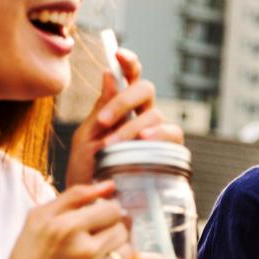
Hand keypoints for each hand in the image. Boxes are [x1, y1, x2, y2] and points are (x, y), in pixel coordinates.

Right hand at [0, 181, 131, 258]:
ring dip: (114, 251)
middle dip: (108, 232)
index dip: (104, 214)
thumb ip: (75, 196)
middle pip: (122, 229)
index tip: (93, 222)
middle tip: (88, 243)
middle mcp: (85, 252)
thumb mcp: (38, 219)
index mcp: (67, 228)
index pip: (113, 209)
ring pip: (128, 250)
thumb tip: (110, 185)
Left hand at [65, 46, 184, 187]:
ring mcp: (157, 135)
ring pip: (154, 114)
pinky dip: (158, 135)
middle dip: (124, 100)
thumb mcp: (86, 138)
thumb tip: (109, 73)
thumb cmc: (87, 172)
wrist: (94, 205)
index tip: (119, 54)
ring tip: (112, 146)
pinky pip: (173, 136)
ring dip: (131, 127)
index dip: (129, 63)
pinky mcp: (168, 154)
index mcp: (122, 108)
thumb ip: (99, 109)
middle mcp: (143, 117)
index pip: (131, 78)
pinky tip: (143, 141)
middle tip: (102, 122)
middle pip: (146, 90)